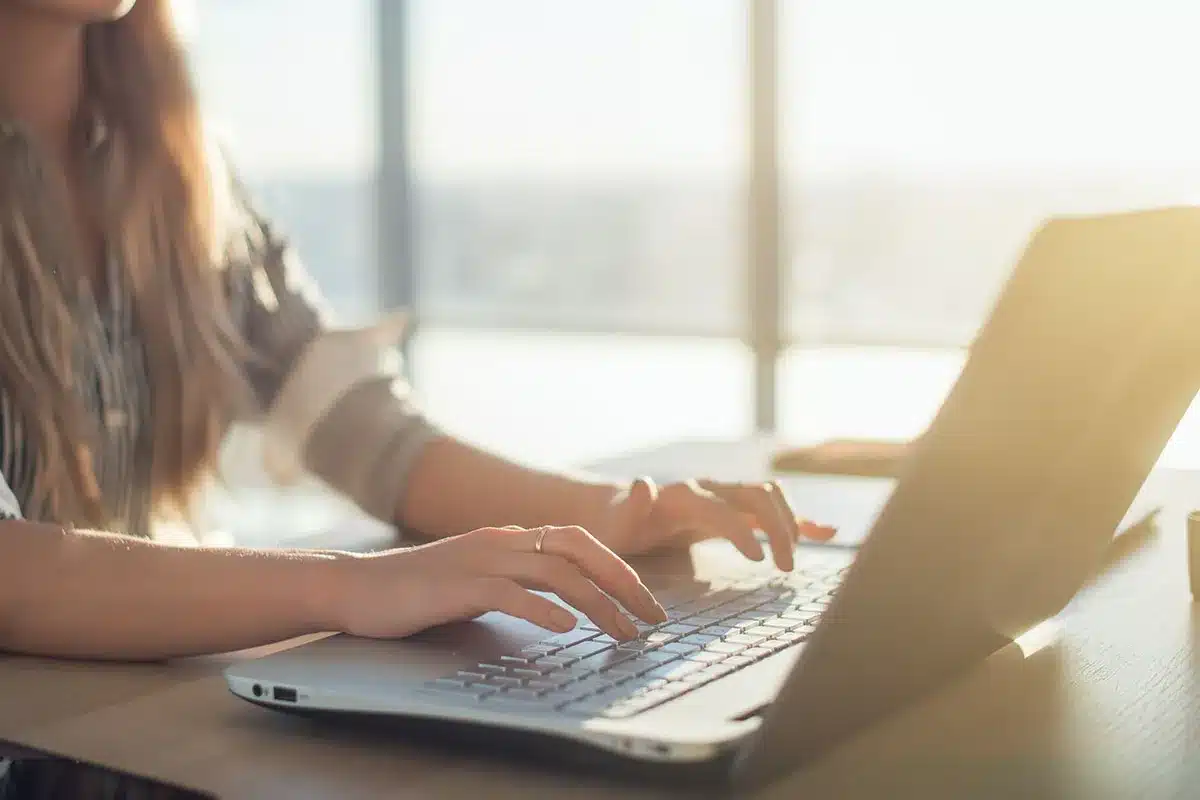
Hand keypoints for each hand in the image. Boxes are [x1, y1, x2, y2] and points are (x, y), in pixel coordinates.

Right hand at [326, 525, 666, 641]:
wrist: (356, 587)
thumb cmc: (417, 591)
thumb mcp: (477, 580)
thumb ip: (515, 583)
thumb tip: (561, 607)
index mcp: (509, 538)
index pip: (579, 542)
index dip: (618, 568)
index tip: (645, 602)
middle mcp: (501, 541)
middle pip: (579, 548)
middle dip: (622, 580)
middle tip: (652, 616)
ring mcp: (479, 560)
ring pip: (555, 573)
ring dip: (598, 603)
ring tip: (624, 632)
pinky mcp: (456, 586)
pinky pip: (509, 593)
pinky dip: (543, 611)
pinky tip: (566, 630)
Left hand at [593, 478, 836, 570]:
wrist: (618, 510)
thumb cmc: (617, 525)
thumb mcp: (617, 522)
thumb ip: (633, 505)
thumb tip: (645, 482)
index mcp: (683, 495)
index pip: (723, 508)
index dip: (744, 530)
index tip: (760, 560)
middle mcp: (709, 489)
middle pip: (757, 495)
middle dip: (778, 526)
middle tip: (785, 568)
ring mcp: (723, 496)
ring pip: (769, 496)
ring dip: (790, 522)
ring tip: (792, 560)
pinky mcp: (733, 509)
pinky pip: (771, 508)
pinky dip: (799, 519)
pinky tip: (826, 532)